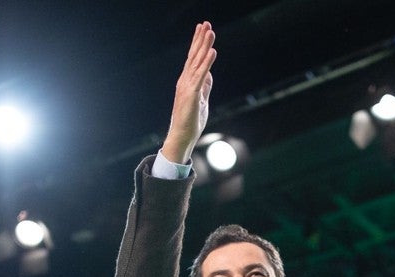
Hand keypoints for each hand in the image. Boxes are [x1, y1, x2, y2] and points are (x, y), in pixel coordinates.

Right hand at [162, 22, 215, 163]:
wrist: (182, 136)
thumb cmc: (191, 120)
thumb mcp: (202, 100)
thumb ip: (205, 86)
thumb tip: (208, 74)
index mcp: (187, 81)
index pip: (194, 58)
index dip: (198, 43)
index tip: (202, 29)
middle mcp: (185, 80)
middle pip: (194, 55)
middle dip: (200, 39)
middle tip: (205, 23)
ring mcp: (187, 86)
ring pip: (197, 62)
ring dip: (204, 46)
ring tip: (210, 31)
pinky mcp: (192, 94)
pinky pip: (201, 75)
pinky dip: (207, 63)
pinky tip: (212, 52)